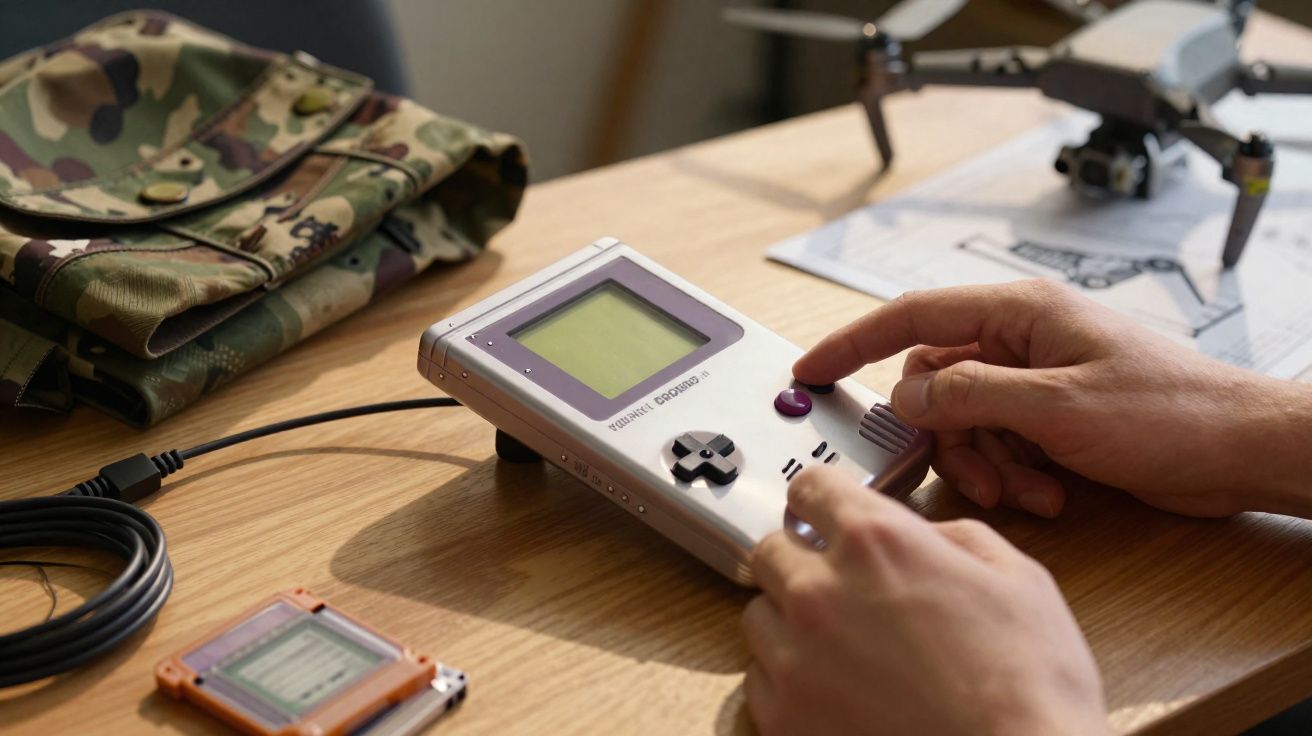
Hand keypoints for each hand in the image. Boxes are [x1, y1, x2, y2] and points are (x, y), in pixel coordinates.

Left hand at [743, 467, 1108, 735]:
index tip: (826, 511)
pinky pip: (759, 680)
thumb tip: (925, 534)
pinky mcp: (783, 718)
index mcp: (875, 543)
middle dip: (802, 560)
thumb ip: (956, 537)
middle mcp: (820, 591)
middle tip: (841, 587)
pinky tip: (836, 692)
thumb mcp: (1017, 579)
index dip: (823, 498)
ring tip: (842, 648)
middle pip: (771, 549)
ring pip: (758, 615)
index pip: (810, 487)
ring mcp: (793, 658)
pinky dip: (788, 681)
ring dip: (790, 621)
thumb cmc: (1028, 686)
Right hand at [794, 280, 1311, 518]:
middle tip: (975, 472)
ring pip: (964, 423)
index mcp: (1019, 315)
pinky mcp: (1050, 417)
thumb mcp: (1058, 406)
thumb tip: (909, 394)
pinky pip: (998, 445)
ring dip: (986, 466)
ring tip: (1029, 490)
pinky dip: (1013, 475)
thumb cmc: (1173, 411)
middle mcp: (1021, 342)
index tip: (810, 370)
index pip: (912, 317)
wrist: (1238, 450)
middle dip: (949, 439)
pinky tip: (1050, 492)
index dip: (853, 343)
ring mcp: (1035, 381)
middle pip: (937, 384)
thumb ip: (972, 394)